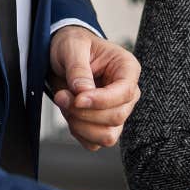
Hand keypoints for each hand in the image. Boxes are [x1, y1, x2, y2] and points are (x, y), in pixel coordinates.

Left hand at [48, 26, 140, 149]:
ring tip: (64, 103)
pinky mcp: (103, 126)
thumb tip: (83, 92)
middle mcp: (126, 93)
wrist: (62, 56)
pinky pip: (94, 143)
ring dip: (80, 125)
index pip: (126, 93)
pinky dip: (78, 133)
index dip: (102, 100)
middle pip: (117, 117)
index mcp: (127, 69)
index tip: (78, 98)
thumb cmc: (73, 45)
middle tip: (62, 95)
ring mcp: (116, 111)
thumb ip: (78, 69)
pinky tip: (69, 114)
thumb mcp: (72, 47)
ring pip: (108, 136)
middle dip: (85, 112)